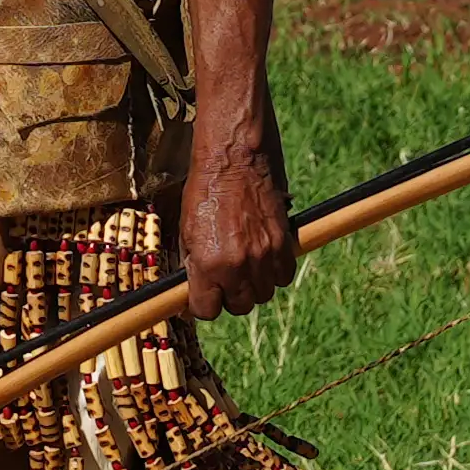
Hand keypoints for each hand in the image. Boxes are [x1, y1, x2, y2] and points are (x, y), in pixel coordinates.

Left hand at [175, 113, 298, 317]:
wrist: (234, 158)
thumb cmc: (205, 189)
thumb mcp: (186, 229)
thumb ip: (192, 264)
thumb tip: (192, 289)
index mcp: (208, 264)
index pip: (207, 311)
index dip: (202, 305)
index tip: (203, 296)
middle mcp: (237, 265)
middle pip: (238, 306)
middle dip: (230, 296)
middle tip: (224, 278)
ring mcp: (263, 256)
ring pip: (262, 294)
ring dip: (253, 285)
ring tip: (244, 264)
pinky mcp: (283, 243)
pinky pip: (283, 277)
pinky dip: (274, 273)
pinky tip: (263, 257)